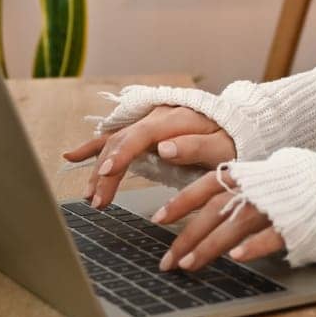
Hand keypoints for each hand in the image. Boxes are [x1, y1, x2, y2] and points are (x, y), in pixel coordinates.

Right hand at [61, 105, 235, 209]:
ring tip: (89, 194)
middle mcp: (158, 115)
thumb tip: (164, 148)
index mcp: (176, 118)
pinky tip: (73, 156)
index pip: (141, 135)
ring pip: (116, 140)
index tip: (106, 174)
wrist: (242, 124)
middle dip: (106, 171)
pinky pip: (117, 135)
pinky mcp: (147, 129)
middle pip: (122, 141)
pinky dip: (95, 145)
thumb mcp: (224, 147)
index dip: (121, 154)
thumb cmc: (235, 139)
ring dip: (99, 166)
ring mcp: (150, 121)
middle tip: (98, 201)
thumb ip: (195, 147)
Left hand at [152, 168, 284, 271]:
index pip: (208, 184)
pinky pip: (273, 236)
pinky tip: (237, 259)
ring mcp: (277, 205)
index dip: (182, 200)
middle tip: (168, 261)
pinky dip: (255, 246)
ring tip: (189, 265)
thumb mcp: (266, 178)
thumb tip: (203, 204)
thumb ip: (238, 187)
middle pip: (215, 210)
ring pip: (236, 224)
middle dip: (187, 235)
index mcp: (250, 174)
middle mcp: (258, 187)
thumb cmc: (300, 188)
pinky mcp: (297, 224)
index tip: (157, 218)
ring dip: (210, 245)